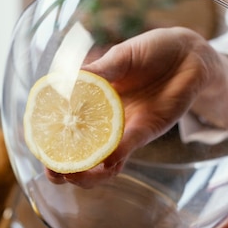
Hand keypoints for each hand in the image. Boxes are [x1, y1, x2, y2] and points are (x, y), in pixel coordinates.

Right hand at [46, 26, 227, 187]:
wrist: (188, 55)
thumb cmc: (152, 51)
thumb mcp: (120, 57)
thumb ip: (97, 71)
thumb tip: (65, 81)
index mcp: (92, 103)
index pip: (64, 130)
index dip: (49, 145)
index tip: (39, 150)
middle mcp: (105, 122)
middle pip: (79, 156)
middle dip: (63, 171)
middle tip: (54, 173)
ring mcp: (124, 130)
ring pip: (101, 163)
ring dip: (86, 175)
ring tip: (74, 175)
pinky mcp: (145, 132)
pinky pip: (126, 150)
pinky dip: (113, 157)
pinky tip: (105, 161)